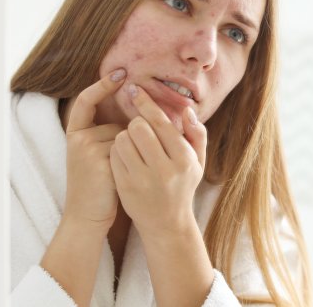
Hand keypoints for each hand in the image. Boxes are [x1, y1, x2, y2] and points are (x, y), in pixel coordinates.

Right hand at [63, 68, 126, 230]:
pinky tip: (126, 176)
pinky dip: (136, 160)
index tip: (121, 72)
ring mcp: (88, 151)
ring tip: (121, 173)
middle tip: (125, 160)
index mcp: (74, 134)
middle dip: (130, 139)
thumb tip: (137, 110)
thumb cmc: (99, 183)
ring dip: (134, 152)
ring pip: (126, 137)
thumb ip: (107, 133)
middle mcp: (78, 139)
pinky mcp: (101, 163)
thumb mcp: (97, 153)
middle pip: (117, 124)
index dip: (102, 85)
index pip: (86, 101)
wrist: (88, 216)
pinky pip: (130, 150)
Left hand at [109, 84, 206, 237]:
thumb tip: (187, 110)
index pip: (161, 123)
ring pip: (122, 139)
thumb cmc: (183, 186)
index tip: (134, 89)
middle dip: (135, 121)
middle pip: (138, 127)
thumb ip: (197, 134)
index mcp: (184, 160)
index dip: (145, 103)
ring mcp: (142, 179)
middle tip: (139, 126)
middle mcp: (164, 170)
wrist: (166, 223)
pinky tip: (126, 156)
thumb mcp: (198, 162)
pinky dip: (117, 150)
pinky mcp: (125, 186)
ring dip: (124, 136)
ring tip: (133, 143)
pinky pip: (114, 155)